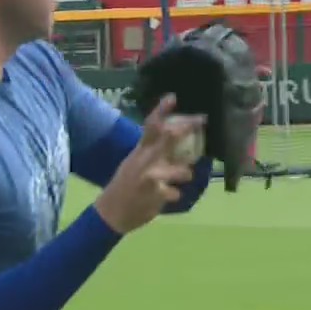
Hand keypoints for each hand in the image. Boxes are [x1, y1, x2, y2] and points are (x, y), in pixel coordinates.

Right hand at [94, 94, 204, 234]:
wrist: (110, 212)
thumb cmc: (125, 186)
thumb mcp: (134, 164)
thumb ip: (151, 153)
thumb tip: (171, 141)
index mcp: (139, 151)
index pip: (150, 127)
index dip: (161, 111)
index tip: (173, 97)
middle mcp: (144, 160)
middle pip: (167, 138)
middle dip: (185, 129)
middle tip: (200, 120)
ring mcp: (150, 176)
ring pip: (179, 170)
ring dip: (185, 173)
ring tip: (185, 176)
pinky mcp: (154, 194)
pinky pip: (175, 192)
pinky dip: (175, 194)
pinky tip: (170, 197)